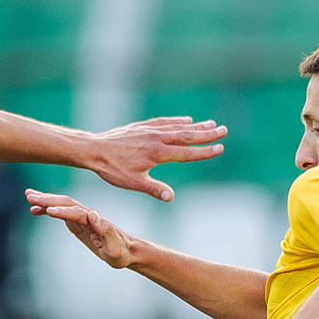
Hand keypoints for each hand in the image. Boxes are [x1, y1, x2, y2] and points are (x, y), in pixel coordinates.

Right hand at [25, 189, 142, 269]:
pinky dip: (48, 209)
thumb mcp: (115, 247)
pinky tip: (36, 210)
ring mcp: (82, 217)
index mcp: (95, 220)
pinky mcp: (78, 223)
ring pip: (62, 205)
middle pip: (66, 203)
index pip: (77, 213)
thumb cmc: (120, 252)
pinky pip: (61, 213)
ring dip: (45, 200)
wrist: (126, 251)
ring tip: (28, 197)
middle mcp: (88, 215)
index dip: (63, 211)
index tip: (49, 211)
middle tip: (30, 196)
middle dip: (48, 199)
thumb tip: (93, 214)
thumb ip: (105, 231)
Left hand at [76, 116, 225, 201]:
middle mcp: (156, 139)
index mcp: (157, 154)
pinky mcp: (142, 127)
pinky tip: (186, 120)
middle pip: (187, 136)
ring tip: (211, 124)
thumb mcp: (132, 182)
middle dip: (206, 134)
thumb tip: (171, 197)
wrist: (94, 150)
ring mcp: (150, 130)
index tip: (220, 148)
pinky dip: (177, 121)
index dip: (204, 152)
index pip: (187, 153)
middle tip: (224, 130)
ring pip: (177, 127)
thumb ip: (153, 189)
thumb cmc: (112, 169)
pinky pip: (164, 122)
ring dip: (196, 126)